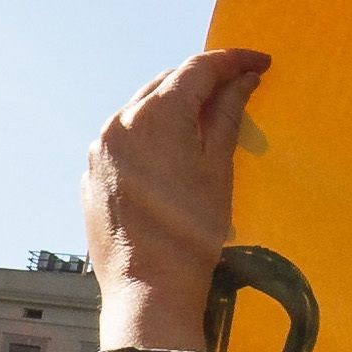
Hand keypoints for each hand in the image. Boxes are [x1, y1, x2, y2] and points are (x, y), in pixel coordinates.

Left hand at [86, 50, 267, 351]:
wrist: (149, 290)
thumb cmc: (190, 234)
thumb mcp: (219, 168)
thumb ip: (228, 115)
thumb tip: (242, 81)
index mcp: (154, 116)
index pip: (198, 69)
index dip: (233, 61)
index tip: (260, 63)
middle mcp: (118, 124)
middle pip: (166, 84)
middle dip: (203, 81)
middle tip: (239, 86)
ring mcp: (100, 151)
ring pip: (142, 111)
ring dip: (174, 108)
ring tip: (208, 120)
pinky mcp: (91, 176)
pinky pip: (125, 142)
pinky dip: (151, 137)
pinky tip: (174, 154)